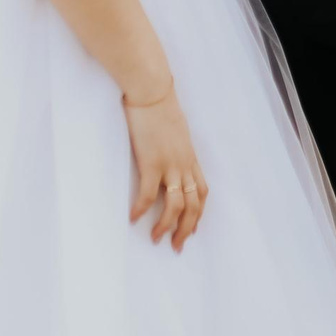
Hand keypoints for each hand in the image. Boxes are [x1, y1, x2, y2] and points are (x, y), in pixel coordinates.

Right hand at [125, 90, 208, 249]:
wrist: (152, 90)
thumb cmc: (160, 103)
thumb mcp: (174, 127)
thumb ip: (174, 142)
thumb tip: (167, 147)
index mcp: (190, 156)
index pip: (202, 191)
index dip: (198, 212)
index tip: (193, 228)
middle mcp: (184, 164)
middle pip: (193, 205)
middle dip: (187, 229)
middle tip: (176, 246)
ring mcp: (169, 165)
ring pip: (176, 206)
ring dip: (167, 226)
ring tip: (157, 238)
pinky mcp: (151, 163)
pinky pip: (148, 195)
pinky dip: (142, 210)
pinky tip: (133, 218)